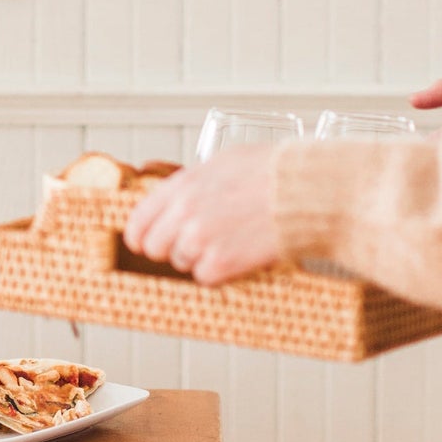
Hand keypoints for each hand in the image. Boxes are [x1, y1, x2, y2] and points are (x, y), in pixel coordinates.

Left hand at [123, 148, 279, 286]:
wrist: (301, 192)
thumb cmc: (272, 172)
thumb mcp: (223, 163)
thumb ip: (194, 184)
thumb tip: (180, 199)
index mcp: (182, 185)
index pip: (139, 220)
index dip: (141, 235)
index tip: (145, 242)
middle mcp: (184, 213)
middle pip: (154, 247)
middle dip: (171, 248)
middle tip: (197, 242)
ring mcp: (199, 239)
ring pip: (181, 263)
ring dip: (201, 258)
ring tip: (229, 240)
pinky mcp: (219, 263)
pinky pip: (204, 277)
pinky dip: (220, 271)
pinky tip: (238, 252)